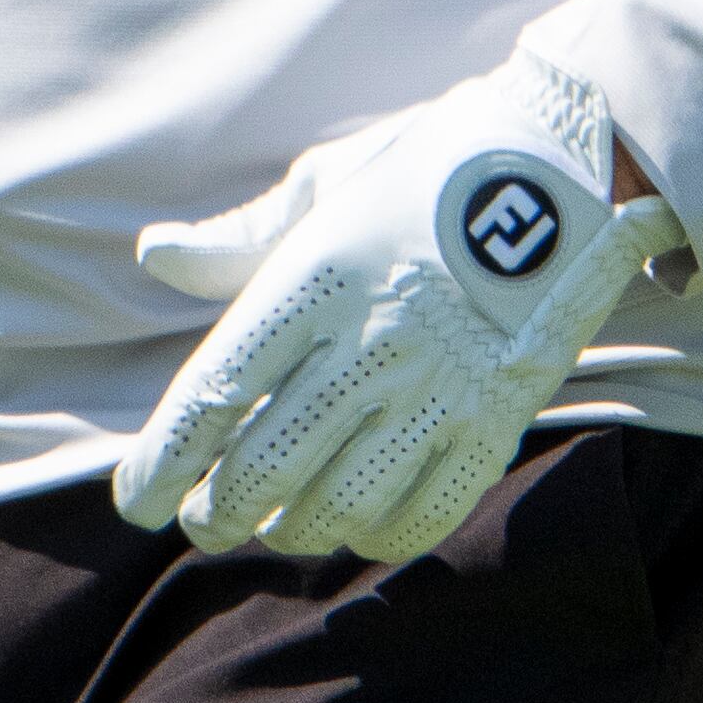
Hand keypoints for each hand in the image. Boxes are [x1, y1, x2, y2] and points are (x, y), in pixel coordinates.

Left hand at [110, 53, 683, 562]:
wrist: (568, 165)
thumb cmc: (425, 168)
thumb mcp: (324, 184)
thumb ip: (238, 239)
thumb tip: (153, 254)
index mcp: (317, 279)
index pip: (216, 391)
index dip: (164, 460)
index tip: (134, 500)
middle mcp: (373, 343)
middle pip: (269, 464)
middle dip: (219, 512)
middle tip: (200, 522)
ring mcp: (442, 387)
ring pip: (343, 502)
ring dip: (291, 531)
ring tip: (268, 527)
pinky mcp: (500, 418)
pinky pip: (428, 510)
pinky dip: (379, 537)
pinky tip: (353, 527)